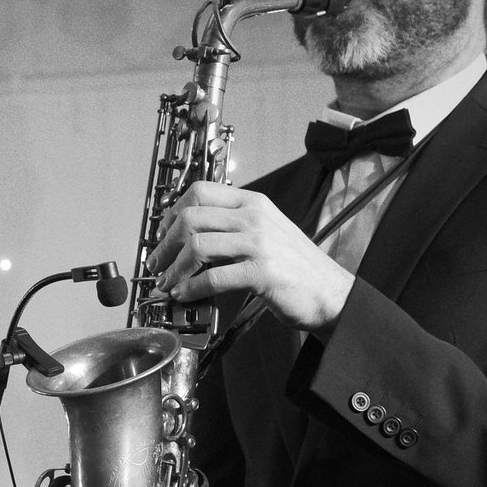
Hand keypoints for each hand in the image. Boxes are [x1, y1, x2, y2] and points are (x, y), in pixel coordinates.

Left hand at [146, 181, 354, 333]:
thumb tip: (191, 235)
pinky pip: (213, 277)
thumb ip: (234, 226)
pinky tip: (185, 295)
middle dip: (165, 243)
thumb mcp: (267, 232)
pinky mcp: (262, 272)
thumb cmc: (296, 267)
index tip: (162, 232)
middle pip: (191, 217)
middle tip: (157, 263)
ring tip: (167, 283)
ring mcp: (259, 243)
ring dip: (174, 268)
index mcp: (253, 203)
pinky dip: (191, 288)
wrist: (330, 293)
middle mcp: (254, 217)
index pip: (201, 191)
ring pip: (197, 245)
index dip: (173, 212)